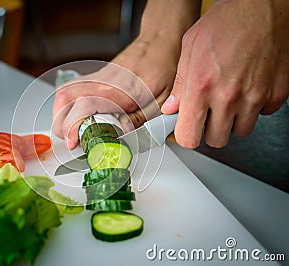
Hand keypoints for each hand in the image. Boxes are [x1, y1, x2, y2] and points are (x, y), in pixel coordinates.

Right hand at [52, 35, 180, 149]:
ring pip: (63, 94)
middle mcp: (100, 81)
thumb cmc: (161, 68)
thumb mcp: (159, 101)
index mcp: (118, 89)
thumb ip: (138, 120)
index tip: (74, 142)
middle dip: (62, 125)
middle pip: (64, 99)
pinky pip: (69, 90)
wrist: (157, 43)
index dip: (73, 125)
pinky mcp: (93, 78)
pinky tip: (73, 117)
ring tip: (71, 132)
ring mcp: (94, 78)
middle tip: (73, 141)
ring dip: (60, 116)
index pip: (84, 105)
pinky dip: (65, 106)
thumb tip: (122, 135)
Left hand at [161, 0, 288, 147]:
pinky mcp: (277, 94)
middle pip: (217, 139)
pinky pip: (262, 115)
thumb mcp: (190, 48)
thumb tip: (173, 108)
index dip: (186, 135)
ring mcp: (255, 97)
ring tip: (229, 98)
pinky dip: (254, 107)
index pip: (189, 137)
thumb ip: (180, 84)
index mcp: (201, 87)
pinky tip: (248, 88)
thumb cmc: (226, 21)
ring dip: (233, 120)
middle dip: (210, 129)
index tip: (187, 129)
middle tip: (209, 112)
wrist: (263, 6)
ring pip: (240, 131)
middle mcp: (228, 97)